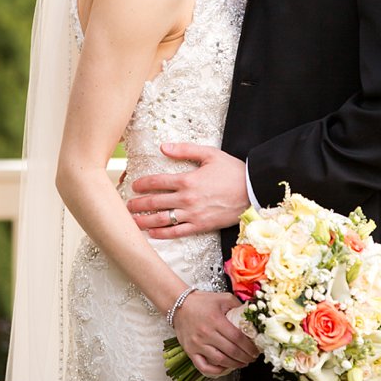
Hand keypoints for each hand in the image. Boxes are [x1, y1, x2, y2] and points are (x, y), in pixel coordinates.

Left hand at [125, 143, 247, 238]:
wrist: (254, 192)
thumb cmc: (233, 172)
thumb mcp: (210, 154)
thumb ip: (185, 150)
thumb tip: (163, 146)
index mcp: (187, 179)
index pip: (157, 181)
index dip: (142, 183)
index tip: (134, 185)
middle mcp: (187, 198)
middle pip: (155, 202)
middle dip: (138, 204)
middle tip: (126, 206)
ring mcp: (193, 214)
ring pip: (162, 219)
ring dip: (144, 220)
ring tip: (132, 221)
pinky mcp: (201, 226)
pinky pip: (177, 232)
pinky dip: (162, 234)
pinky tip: (151, 234)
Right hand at [172, 290, 257, 376]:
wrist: (178, 304)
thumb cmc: (201, 302)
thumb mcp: (222, 298)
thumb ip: (238, 306)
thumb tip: (252, 317)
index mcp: (216, 320)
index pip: (238, 338)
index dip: (249, 347)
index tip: (256, 351)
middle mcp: (206, 333)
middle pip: (231, 351)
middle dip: (245, 357)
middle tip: (251, 358)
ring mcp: (197, 344)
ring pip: (220, 360)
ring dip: (235, 365)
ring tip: (242, 363)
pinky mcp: (190, 350)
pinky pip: (203, 366)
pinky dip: (215, 371)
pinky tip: (224, 368)